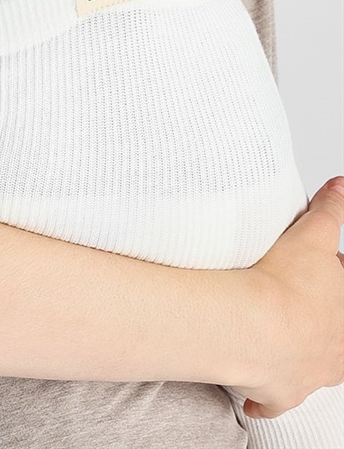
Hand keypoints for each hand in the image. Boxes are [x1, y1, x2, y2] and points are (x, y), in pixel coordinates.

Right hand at [235, 178, 343, 417]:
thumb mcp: (312, 235)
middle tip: (299, 303)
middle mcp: (335, 348)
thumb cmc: (282, 285)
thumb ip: (330, 210)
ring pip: (317, 370)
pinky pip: (273, 401)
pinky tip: (255, 396)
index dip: (333, 273)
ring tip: (287, 343)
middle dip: (322, 320)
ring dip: (305, 358)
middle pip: (337, 334)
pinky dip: (264, 400)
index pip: (343, 288)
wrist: (253, 325)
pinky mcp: (279, 392)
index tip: (320, 267)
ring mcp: (309, 373)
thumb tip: (341, 186)